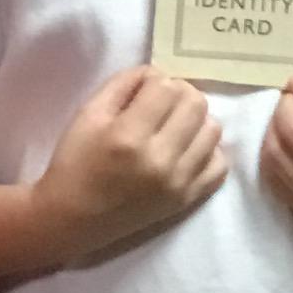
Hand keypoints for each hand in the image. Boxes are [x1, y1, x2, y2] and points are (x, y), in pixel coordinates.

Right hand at [29, 66, 226, 257]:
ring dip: (195, 120)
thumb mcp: (87, 113)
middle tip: (161, 105)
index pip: (166, 87)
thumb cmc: (75, 162)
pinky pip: (220, 165)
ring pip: (213, 130)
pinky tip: (186, 150)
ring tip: (174, 127)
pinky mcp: (187, 200)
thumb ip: (123, 84)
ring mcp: (178, 182)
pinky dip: (207, 151)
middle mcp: (159, 159)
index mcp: (129, 135)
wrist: (73, 218)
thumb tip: (156, 74)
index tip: (142, 93)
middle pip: (196, 104)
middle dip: (179, 95)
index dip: (154, 81)